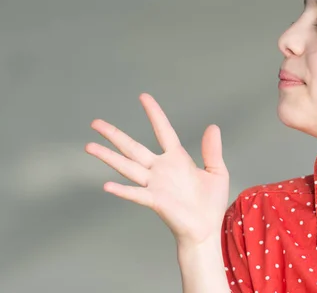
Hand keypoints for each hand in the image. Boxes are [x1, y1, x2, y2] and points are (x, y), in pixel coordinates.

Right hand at [85, 93, 229, 246]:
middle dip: (114, 135)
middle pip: (133, 148)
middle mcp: (161, 169)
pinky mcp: (155, 201)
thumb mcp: (216, 172)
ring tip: (89, 146)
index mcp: (177, 159)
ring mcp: (155, 185)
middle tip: (95, 123)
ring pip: (127, 167)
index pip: (163, 131)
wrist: (206, 229)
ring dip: (108, 157)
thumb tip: (212, 126)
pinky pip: (136, 194)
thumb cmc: (210, 203)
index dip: (154, 114)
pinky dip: (122, 190)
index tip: (143, 97)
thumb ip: (212, 151)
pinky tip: (107, 185)